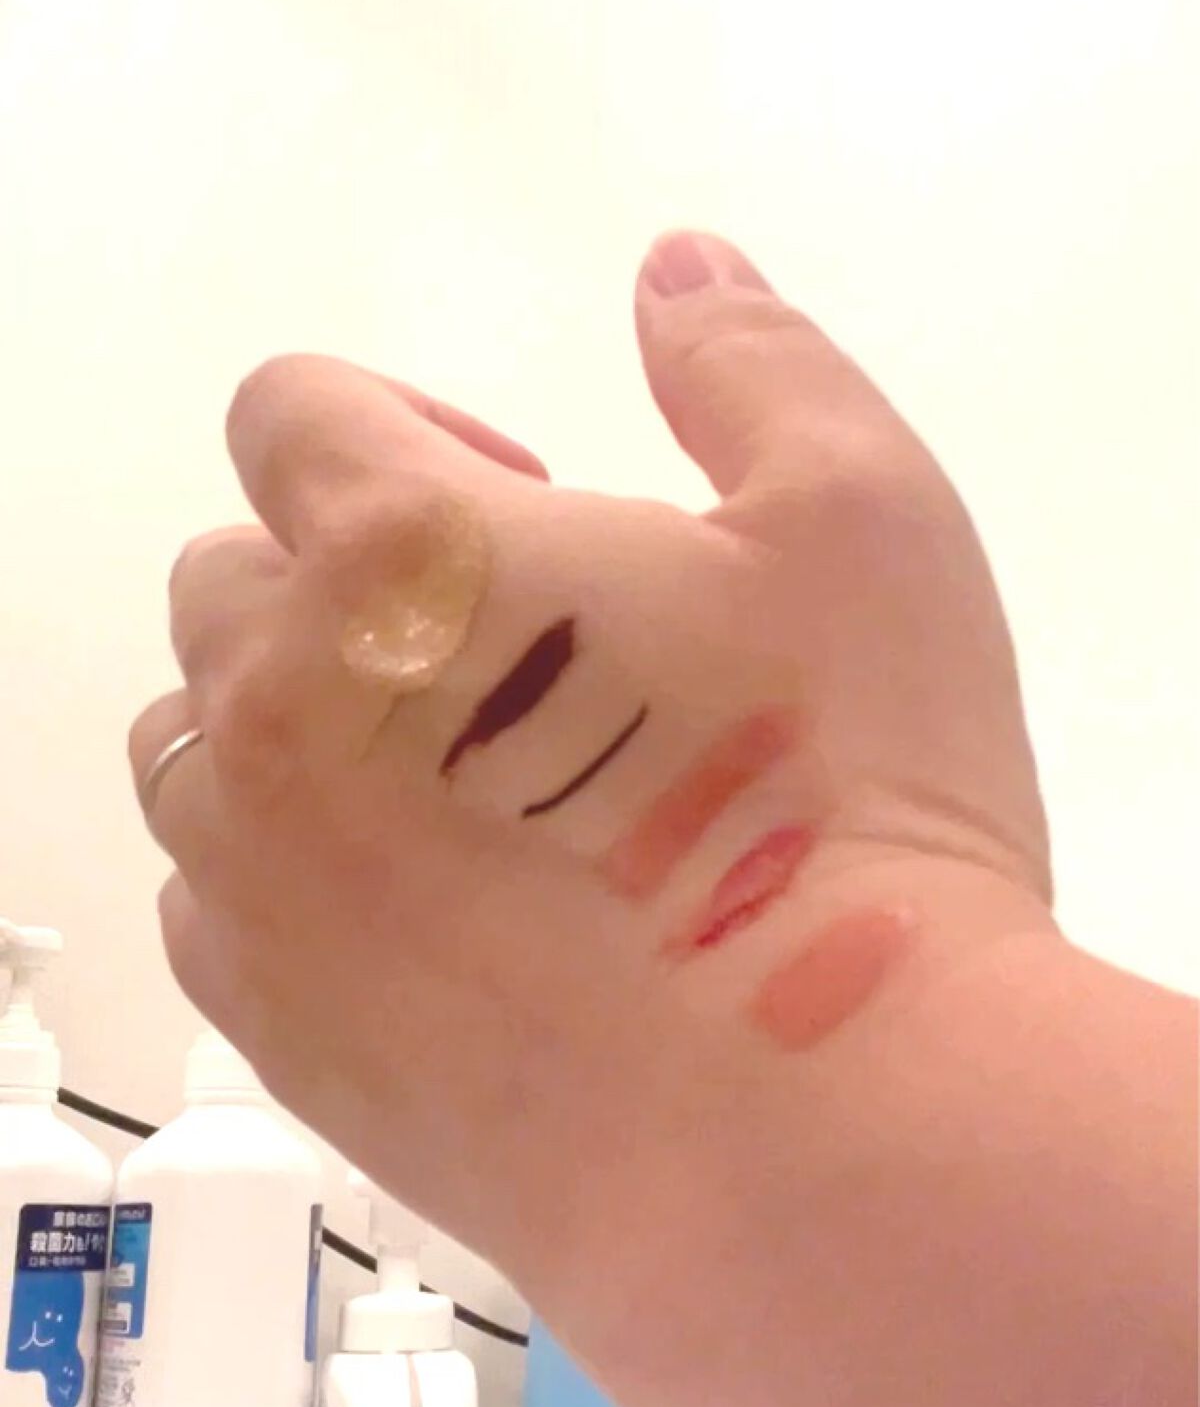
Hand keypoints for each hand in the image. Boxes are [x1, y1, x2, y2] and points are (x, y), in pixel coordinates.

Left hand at [130, 232, 1052, 1406]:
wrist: (815, 1136)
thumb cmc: (847, 810)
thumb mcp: (866, 526)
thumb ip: (751, 363)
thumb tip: (670, 270)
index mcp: (394, 549)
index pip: (289, 412)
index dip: (403, 429)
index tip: (527, 503)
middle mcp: (272, 701)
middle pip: (228, 572)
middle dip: (345, 577)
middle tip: (517, 662)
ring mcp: (250, 876)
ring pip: (198, 738)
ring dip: (297, 723)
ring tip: (460, 793)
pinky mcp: (267, 1024)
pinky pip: (212, 896)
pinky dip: (286, 872)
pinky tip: (428, 916)